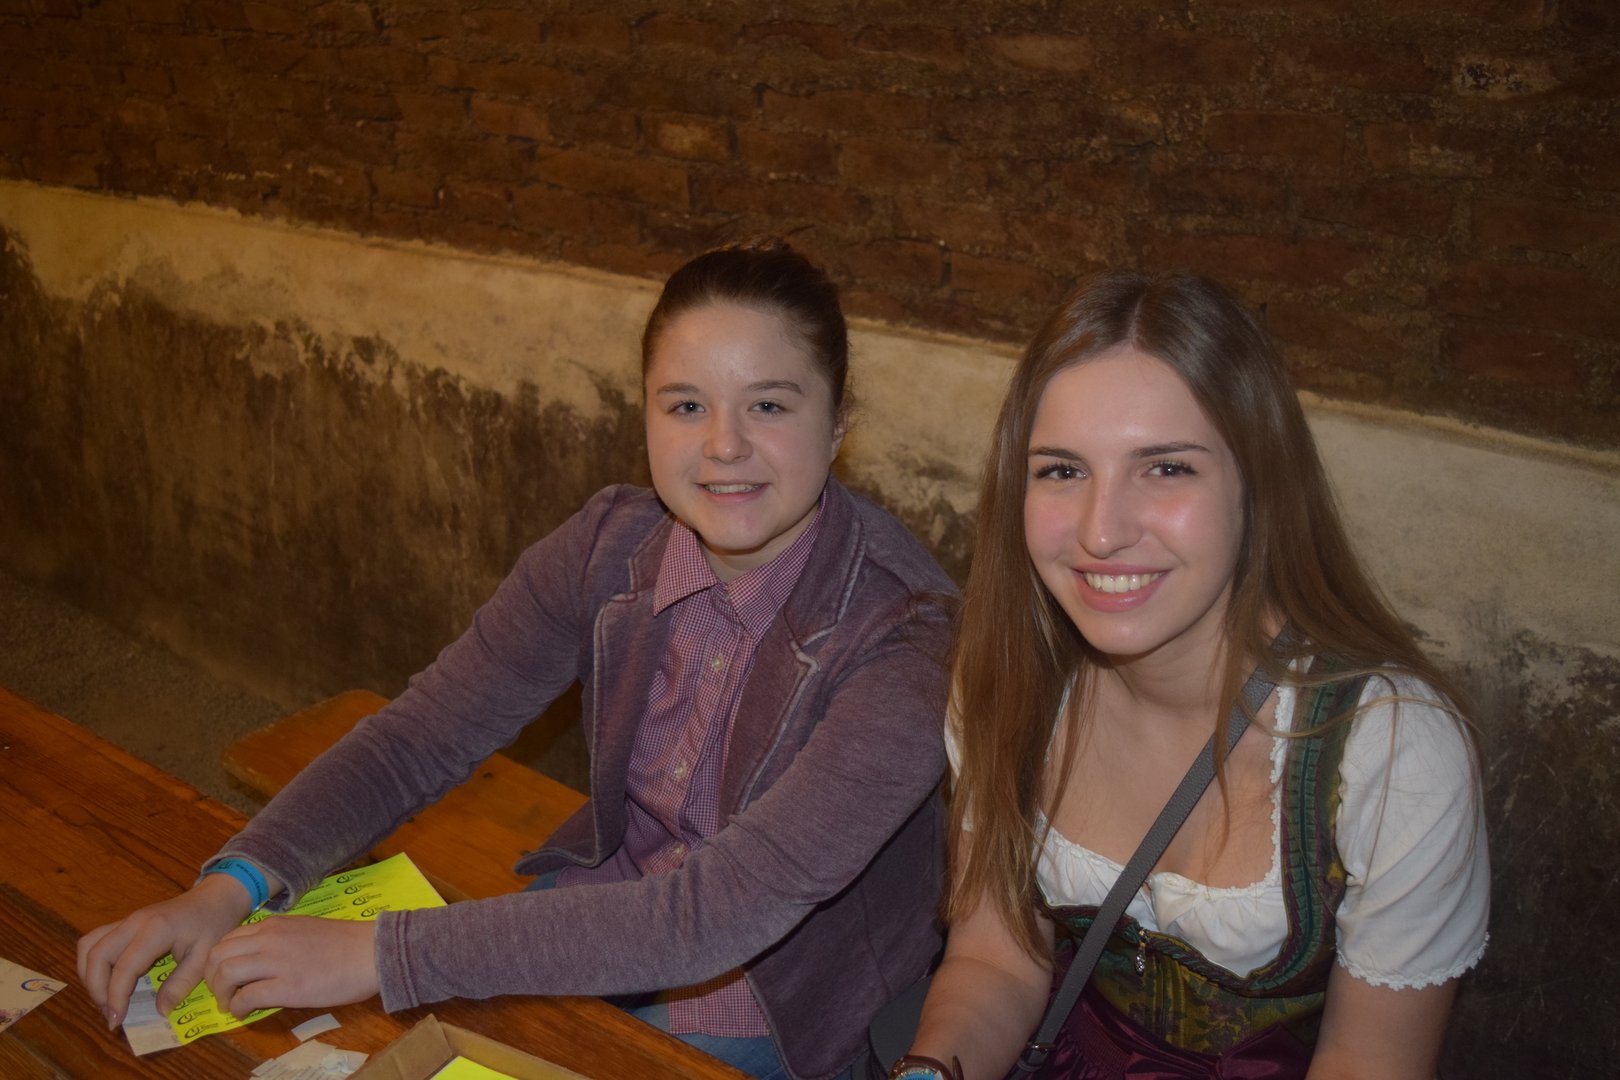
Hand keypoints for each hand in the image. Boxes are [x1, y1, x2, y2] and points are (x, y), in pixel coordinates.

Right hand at [77, 874, 253, 1028]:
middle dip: (96, 989)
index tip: (117, 1021)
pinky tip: (107, 982)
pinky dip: (93, 964)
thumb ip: (182, 984)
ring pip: (88, 946)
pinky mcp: (124, 923)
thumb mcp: (206, 956)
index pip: (124, 967)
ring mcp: (126, 920)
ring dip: (90, 976)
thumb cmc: (214, 925)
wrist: (215, 898)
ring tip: (106, 1000)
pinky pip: (95, 941)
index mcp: (156, 929)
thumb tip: (159, 1011)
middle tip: (111, 1013)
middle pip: (96, 955)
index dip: (115, 997)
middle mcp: (134, 922)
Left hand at [204, 915, 378, 1017]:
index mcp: (274, 925)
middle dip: (212, 977)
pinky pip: (245, 997)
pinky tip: (245, 1012)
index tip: (227, 975)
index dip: (219, 960)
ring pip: (225, 974)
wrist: (372, 952)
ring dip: (221, 994)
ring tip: (231, 1004)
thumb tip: (263, 960)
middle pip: (217, 955)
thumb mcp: (305, 930)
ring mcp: (276, 962)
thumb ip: (280, 939)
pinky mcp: (286, 987)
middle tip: (223, 992)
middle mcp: (269, 939)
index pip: (227, 939)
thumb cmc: (346, 944)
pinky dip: (237, 1008)